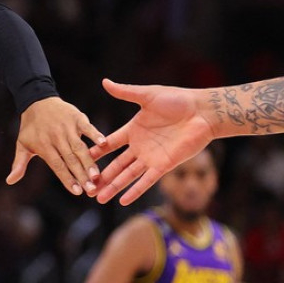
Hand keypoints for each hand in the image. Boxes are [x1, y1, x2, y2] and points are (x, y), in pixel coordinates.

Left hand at [8, 97, 105, 194]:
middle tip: (91, 190)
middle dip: (81, 175)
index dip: (67, 178)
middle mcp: (55, 137)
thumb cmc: (31, 127)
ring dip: (89, 161)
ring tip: (97, 176)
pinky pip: (87, 127)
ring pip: (80, 147)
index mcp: (43, 145)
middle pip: (70, 159)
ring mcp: (67, 127)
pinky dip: (95, 134)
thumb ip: (19, 164)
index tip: (77, 192)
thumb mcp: (22, 144)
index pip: (57, 165)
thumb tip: (10, 181)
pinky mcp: (76, 117)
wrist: (37, 100)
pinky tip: (103, 144)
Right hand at [93, 79, 214, 203]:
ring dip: (113, 187)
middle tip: (86, 186)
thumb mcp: (148, 95)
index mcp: (133, 130)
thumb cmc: (177, 100)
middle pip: (116, 164)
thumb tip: (104, 81)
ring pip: (127, 175)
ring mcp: (151, 158)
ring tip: (98, 198)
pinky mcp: (164, 166)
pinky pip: (147, 181)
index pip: (110, 144)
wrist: (202, 112)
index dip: (96, 152)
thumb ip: (125, 92)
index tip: (81, 159)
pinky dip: (135, 191)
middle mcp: (140, 146)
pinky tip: (122, 201)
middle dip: (101, 175)